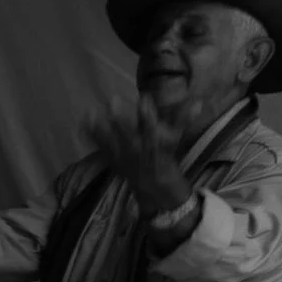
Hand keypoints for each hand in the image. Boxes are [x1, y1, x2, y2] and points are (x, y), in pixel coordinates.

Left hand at [87, 94, 191, 217]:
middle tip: (111, 100)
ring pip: (109, 138)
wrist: (152, 182)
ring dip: (99, 125)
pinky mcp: (112, 157)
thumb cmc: (164, 155)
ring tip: (90, 110)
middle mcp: (136, 147)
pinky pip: (99, 145)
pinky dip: (90, 135)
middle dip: (118, 118)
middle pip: (126, 132)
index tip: (144, 98)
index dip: (147, 113)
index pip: (152, 126)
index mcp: (153, 141)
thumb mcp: (176, 138)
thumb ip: (185, 118)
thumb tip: (200, 102)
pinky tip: (81, 123)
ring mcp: (122, 154)